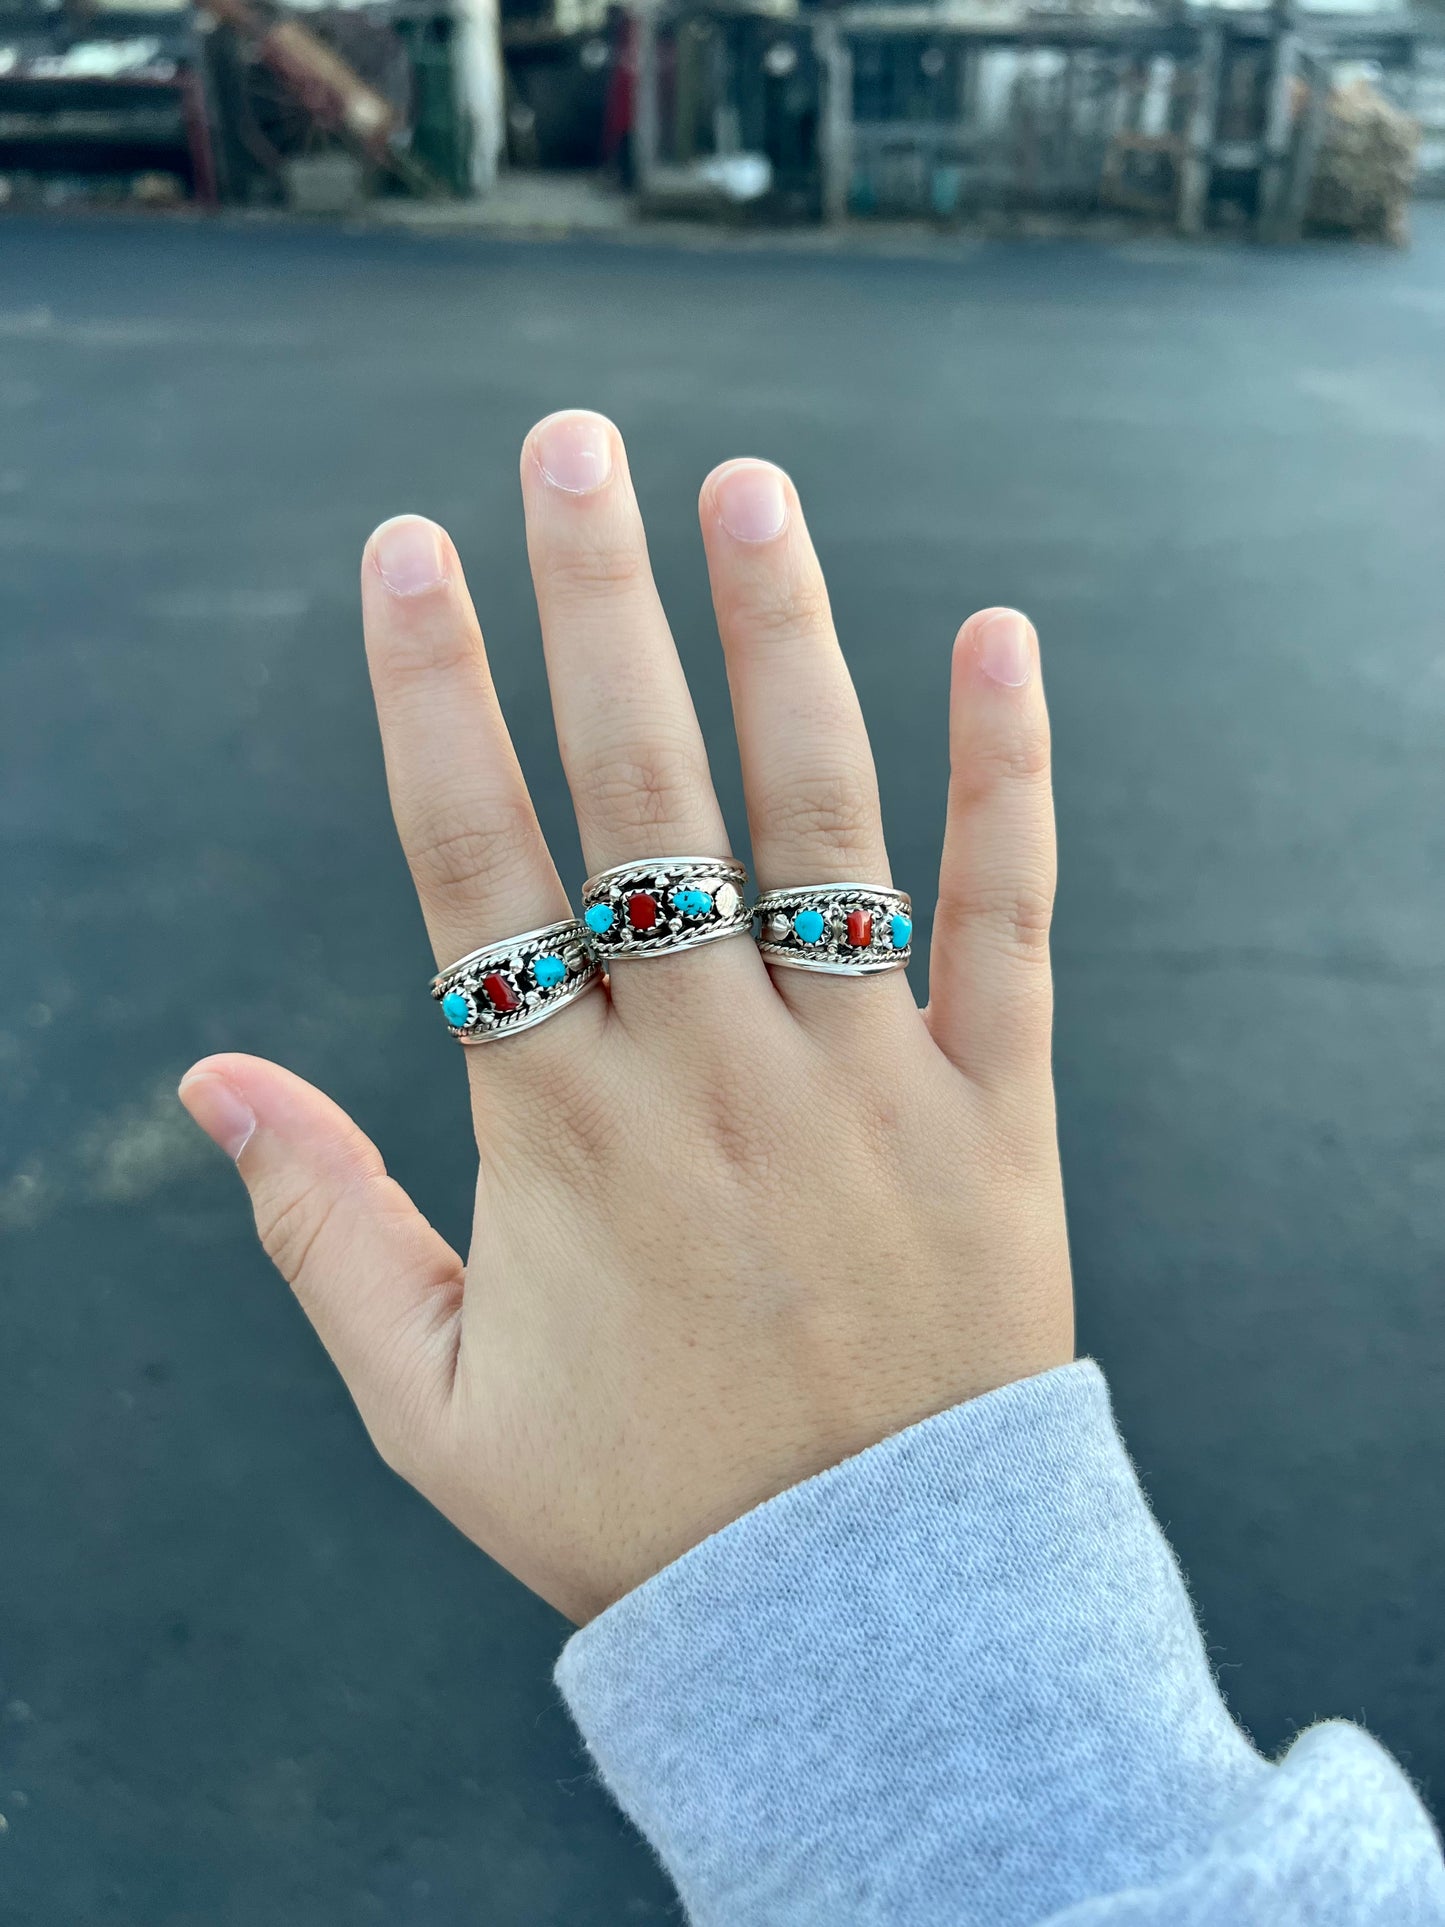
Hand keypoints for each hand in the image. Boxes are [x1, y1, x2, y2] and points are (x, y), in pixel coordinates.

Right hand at [179, 413, 1072, 1624]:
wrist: (859, 1625)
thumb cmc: (636, 1511)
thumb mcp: (431, 1403)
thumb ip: (317, 1227)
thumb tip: (205, 1079)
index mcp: (561, 1135)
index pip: (474, 866)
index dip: (431, 696)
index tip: (406, 550)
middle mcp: (712, 1079)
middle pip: (641, 797)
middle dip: (595, 606)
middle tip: (571, 444)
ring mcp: (863, 1085)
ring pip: (815, 823)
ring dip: (779, 640)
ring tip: (743, 485)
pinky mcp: (994, 1115)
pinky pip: (1006, 918)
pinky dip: (1007, 774)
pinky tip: (994, 635)